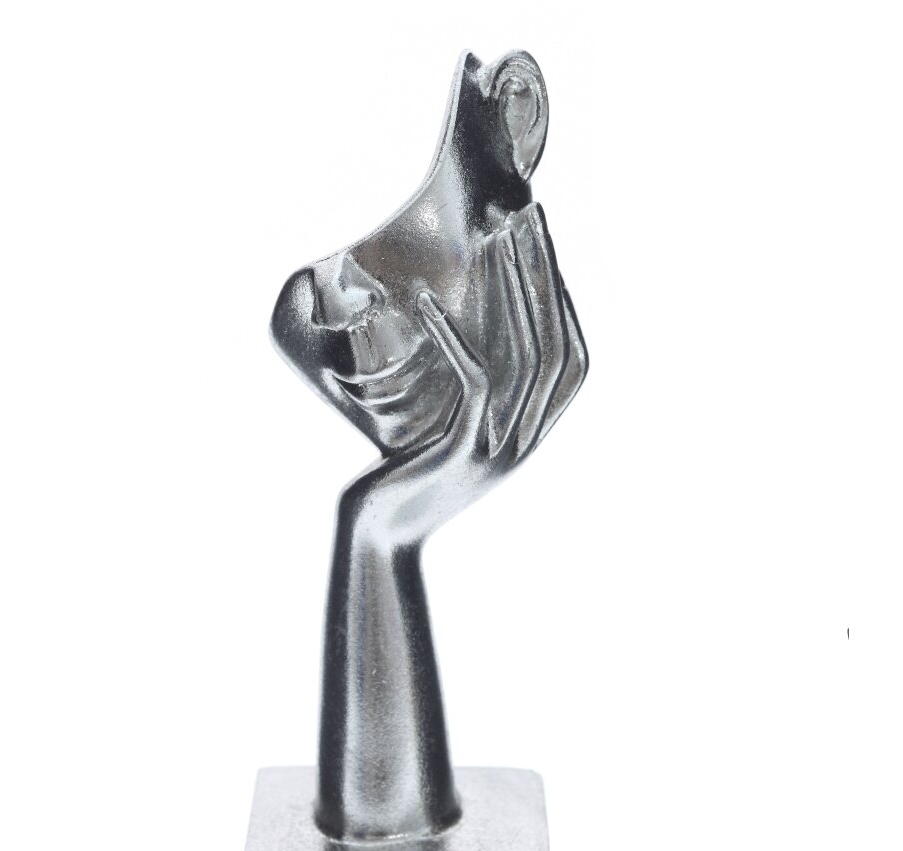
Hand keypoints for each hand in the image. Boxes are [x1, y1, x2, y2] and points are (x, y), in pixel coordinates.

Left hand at [341, 202, 586, 544]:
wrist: (381, 538)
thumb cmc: (406, 477)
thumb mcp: (450, 426)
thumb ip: (476, 388)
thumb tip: (472, 330)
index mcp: (532, 429)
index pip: (570, 355)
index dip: (561, 296)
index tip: (539, 239)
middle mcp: (529, 439)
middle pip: (555, 343)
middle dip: (543, 274)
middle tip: (525, 212)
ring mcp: (503, 450)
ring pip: (524, 356)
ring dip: (509, 289)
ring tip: (489, 235)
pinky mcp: (465, 456)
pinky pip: (474, 383)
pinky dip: (454, 337)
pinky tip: (428, 300)